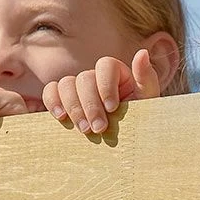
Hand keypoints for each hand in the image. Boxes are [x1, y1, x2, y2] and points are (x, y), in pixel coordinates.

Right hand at [43, 49, 160, 133]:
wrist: (125, 145)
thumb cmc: (138, 122)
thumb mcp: (148, 102)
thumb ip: (146, 79)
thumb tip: (142, 53)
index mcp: (116, 73)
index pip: (105, 65)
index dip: (106, 85)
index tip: (112, 108)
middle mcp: (94, 78)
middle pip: (84, 78)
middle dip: (90, 105)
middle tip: (98, 128)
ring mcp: (76, 88)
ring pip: (65, 84)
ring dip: (73, 107)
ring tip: (84, 130)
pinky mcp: (62, 100)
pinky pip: (51, 91)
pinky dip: (53, 102)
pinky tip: (61, 117)